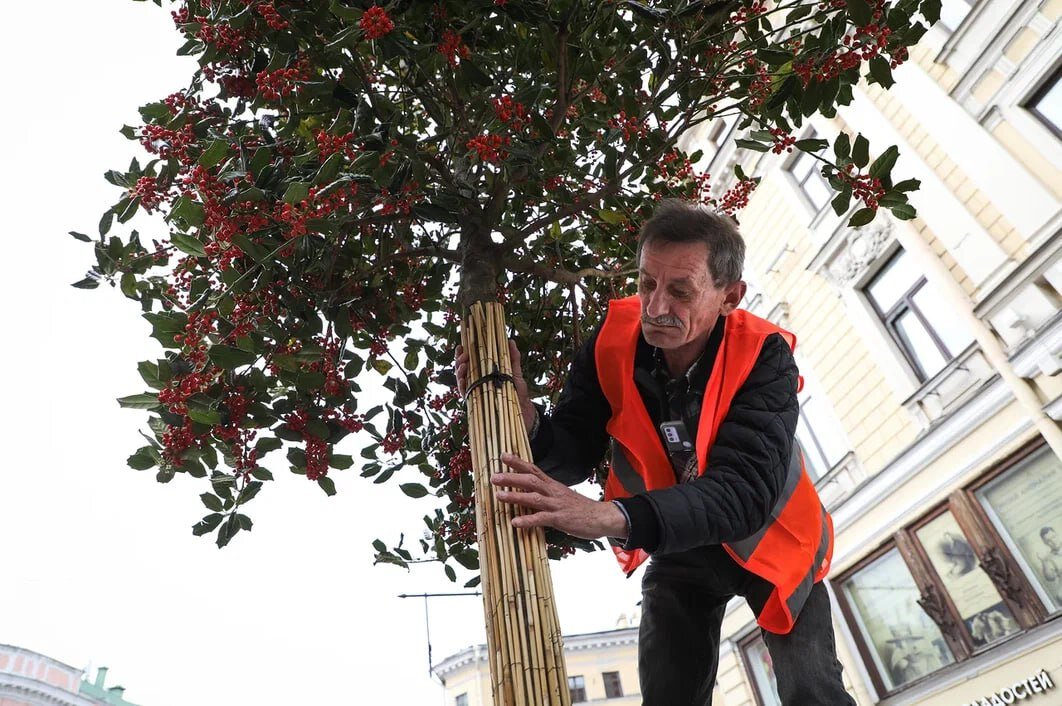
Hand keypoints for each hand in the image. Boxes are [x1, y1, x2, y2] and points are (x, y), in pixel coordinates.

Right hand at [455, 340, 535, 431]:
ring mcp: (475, 391)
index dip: (464, 352)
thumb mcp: (515, 372)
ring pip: (461, 380)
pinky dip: (463, 386)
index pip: (470, 360)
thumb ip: (513, 357)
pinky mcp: (476, 402)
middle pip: (463, 369)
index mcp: (484, 372)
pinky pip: (465, 394)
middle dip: (459, 360)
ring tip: (463, 365)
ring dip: (459, 372)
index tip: (463, 344)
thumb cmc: (517, 391)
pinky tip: (463, 380)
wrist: (522, 410)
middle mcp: (477, 381)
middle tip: (463, 354)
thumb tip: (510, 340)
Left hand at [491, 454, 627, 539]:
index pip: (533, 469)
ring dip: (515, 496)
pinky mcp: (561, 519)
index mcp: (553, 485)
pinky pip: (542, 519)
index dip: (518, 462)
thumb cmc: (580, 509)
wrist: (602, 517)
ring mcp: (557, 505)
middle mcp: (553, 492)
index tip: (503, 456)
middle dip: (511, 477)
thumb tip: (529, 493)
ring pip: (533, 498)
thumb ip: (546, 494)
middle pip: (530, 480)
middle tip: (493, 477)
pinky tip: (515, 522)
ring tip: (498, 496)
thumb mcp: (562, 496)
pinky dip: (528, 520)